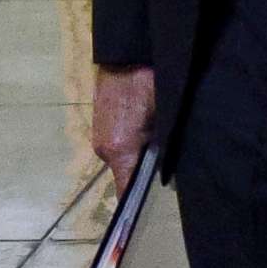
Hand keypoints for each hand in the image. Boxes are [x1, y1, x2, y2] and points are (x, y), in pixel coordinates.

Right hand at [92, 64, 155, 192]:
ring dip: (137, 154)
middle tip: (166, 161)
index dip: (135, 204)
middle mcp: (104, 148)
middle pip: (125, 174)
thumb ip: (162, 149)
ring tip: (157, 139)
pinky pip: (116, 143)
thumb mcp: (164, 119)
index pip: (126, 191)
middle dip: (143, 171)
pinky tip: (145, 126)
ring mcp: (100, 135)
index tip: (145, 214)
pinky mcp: (99, 123)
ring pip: (122, 157)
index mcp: (119, 150)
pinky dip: (129, 141)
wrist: (125, 53)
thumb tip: (164, 169)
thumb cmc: (149, 85)